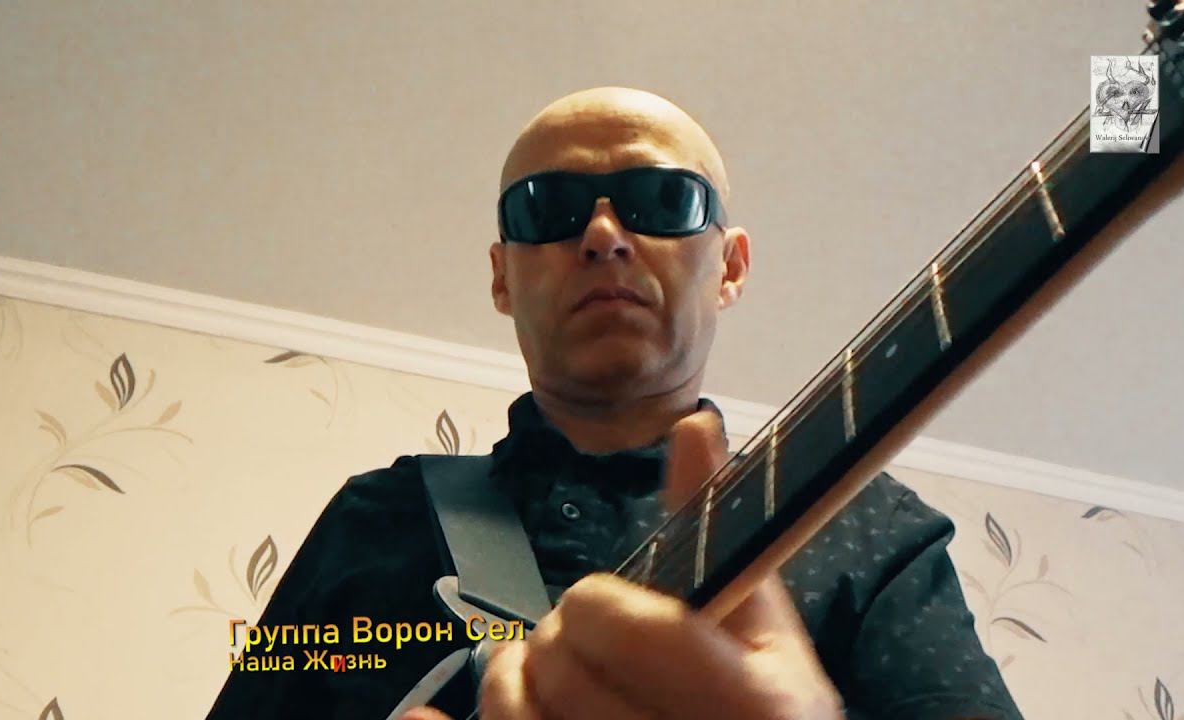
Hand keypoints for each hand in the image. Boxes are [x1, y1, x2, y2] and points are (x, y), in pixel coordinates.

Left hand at [402, 408, 843, 719]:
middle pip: (567, 676)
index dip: (596, 605)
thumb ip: (713, 527)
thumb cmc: (757, 701)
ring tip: (528, 671)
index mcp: (757, 702)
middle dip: (554, 641)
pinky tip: (426, 716)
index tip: (596, 602)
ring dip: (507, 685)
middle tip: (568, 637)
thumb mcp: (754, 618)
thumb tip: (695, 424)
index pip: (637, 632)